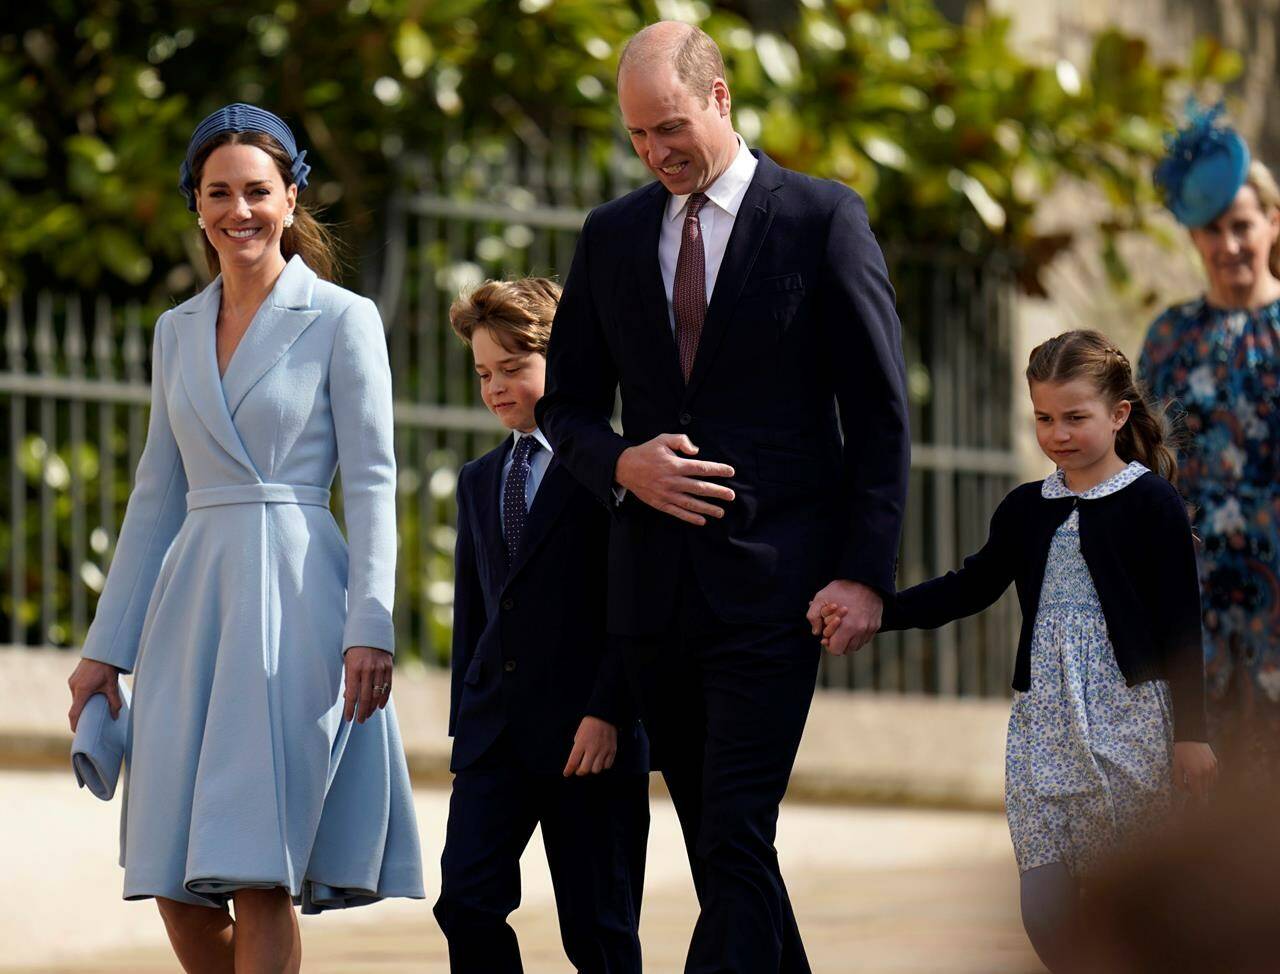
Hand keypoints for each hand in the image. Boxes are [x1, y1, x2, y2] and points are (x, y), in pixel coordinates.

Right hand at [67, 658, 122, 731]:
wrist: (102, 651)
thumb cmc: (107, 668)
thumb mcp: (112, 686)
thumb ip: (114, 702)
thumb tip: (115, 717)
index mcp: (82, 690)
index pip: (74, 712)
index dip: (74, 724)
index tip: (76, 732)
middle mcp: (74, 687)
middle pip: (75, 706)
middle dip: (80, 714)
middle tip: (87, 722)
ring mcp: (72, 682)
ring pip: (75, 698)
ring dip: (81, 703)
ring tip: (91, 707)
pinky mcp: (73, 678)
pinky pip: (75, 690)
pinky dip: (81, 696)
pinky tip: (90, 695)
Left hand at [343, 646, 393, 722]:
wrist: (371, 628)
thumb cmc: (355, 647)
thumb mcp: (347, 661)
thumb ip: (349, 679)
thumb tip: (349, 697)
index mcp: (355, 668)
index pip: (352, 694)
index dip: (350, 708)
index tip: (349, 718)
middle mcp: (368, 669)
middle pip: (365, 697)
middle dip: (362, 711)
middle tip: (360, 720)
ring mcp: (380, 668)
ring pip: (377, 693)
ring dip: (372, 707)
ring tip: (367, 715)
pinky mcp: (389, 667)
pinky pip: (387, 686)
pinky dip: (383, 698)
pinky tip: (379, 706)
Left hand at [563, 716, 617, 776]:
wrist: (604, 716)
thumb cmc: (589, 724)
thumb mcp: (578, 734)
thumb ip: (578, 748)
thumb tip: (577, 761)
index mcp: (581, 743)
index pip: (573, 762)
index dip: (568, 770)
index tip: (566, 773)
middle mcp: (592, 749)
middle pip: (585, 769)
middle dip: (580, 772)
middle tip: (579, 769)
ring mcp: (603, 750)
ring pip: (596, 769)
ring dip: (592, 769)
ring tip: (590, 764)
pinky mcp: (612, 750)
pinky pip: (607, 765)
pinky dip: (602, 766)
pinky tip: (600, 761)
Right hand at [614, 434, 734, 525]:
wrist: (625, 468)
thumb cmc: (646, 452)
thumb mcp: (663, 439)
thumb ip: (681, 441)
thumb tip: (696, 451)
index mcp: (675, 465)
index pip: (701, 468)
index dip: (717, 470)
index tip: (730, 472)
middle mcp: (672, 481)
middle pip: (700, 488)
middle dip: (718, 492)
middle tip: (731, 495)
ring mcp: (666, 494)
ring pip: (691, 503)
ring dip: (708, 508)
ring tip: (721, 512)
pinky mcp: (660, 503)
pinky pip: (678, 512)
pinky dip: (690, 517)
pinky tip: (702, 520)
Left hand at [807, 580, 881, 654]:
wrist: (865, 578)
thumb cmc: (841, 588)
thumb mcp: (821, 598)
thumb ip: (813, 616)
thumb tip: (816, 632)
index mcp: (847, 627)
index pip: (836, 650)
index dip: (829, 644)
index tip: (827, 636)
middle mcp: (860, 631)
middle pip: (847, 650)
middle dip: (839, 642)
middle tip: (835, 631)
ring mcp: (870, 628)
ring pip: (857, 646)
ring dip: (849, 640)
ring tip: (844, 627)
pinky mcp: (876, 625)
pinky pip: (866, 638)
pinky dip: (858, 636)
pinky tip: (853, 624)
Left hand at [1173, 741, 1217, 800]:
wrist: (1190, 737)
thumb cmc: (1180, 751)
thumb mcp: (1176, 766)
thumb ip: (1179, 780)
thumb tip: (1184, 791)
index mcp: (1195, 774)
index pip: (1198, 792)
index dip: (1194, 796)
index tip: (1190, 796)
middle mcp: (1206, 772)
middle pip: (1205, 790)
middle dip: (1199, 791)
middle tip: (1192, 789)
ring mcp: (1213, 768)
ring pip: (1211, 784)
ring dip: (1205, 786)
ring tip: (1197, 782)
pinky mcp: (1216, 763)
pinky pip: (1215, 776)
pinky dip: (1210, 779)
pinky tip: (1203, 776)